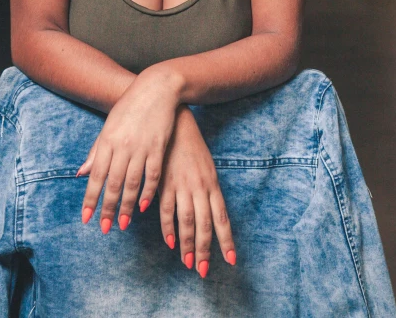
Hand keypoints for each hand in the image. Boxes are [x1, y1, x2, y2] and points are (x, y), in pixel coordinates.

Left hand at [77, 65, 179, 232]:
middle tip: (104, 228)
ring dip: (126, 206)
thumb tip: (81, 174)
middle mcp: (122, 146)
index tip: (86, 218)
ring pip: (132, 183)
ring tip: (122, 224)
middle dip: (108, 208)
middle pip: (113, 183)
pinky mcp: (158, 147)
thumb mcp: (109, 126)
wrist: (156, 89)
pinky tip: (143, 206)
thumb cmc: (129, 108)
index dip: (91, 198)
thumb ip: (96, 151)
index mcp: (107, 141)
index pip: (96, 176)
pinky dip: (147, 192)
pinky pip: (152, 175)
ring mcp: (141, 147)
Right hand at [157, 105, 236, 277]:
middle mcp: (200, 187)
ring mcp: (182, 185)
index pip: (222, 218)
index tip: (231, 260)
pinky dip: (169, 228)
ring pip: (187, 221)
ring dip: (188, 245)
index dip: (226, 240)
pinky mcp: (165, 183)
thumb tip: (213, 213)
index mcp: (212, 183)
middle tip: (204, 271)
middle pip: (205, 225)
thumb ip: (209, 190)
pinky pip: (166, 210)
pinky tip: (171, 243)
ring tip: (189, 264)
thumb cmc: (192, 146)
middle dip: (206, 250)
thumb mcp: (207, 167)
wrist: (175, 123)